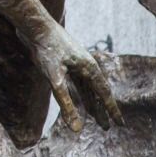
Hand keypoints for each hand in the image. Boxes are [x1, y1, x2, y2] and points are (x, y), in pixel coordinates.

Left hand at [26, 15, 122, 132]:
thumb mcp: (56, 80)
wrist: (35, 26)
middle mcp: (85, 66)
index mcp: (89, 68)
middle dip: (102, 110)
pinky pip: (76, 82)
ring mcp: (75, 64)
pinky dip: (78, 94)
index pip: (104, 94)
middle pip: (97, 92)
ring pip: (86, 88)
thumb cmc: (47, 50)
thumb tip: (76, 130)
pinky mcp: (64, 63)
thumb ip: (66, 104)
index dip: (111, 110)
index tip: (120, 123)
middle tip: (106, 127)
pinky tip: (77, 100)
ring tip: (95, 118)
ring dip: (90, 103)